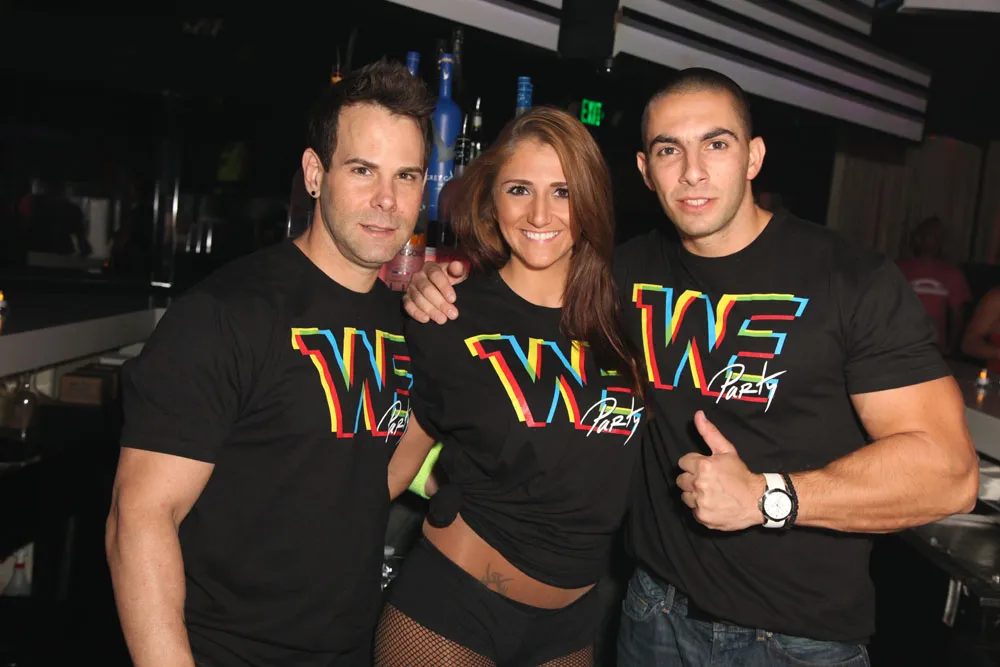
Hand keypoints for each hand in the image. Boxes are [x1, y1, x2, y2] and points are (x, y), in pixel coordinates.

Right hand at [402, 261, 467, 323]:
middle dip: (440, 303)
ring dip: (431, 310)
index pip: (435, 275)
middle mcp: (418, 276)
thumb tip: (457, 265)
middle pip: (427, 289)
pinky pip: (408, 306)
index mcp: (430, 267)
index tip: (453, 299)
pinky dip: (416, 313)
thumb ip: (458, 270)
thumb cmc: (449, 279)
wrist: (439, 286)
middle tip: (452, 314)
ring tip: (442, 319)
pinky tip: (426, 319)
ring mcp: (411, 287)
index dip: (444, 287)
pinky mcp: (406, 298)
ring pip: (418, 299)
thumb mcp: (456, 273)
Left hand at [676, 411, 765, 530]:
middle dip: (691, 479)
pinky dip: (700, 508)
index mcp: (703, 466)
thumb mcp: (727, 450)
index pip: (683, 462)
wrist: (757, 500)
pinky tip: (713, 504)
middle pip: (680, 480)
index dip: (694, 464)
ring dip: (694, 494)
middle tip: (707, 481)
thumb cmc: (741, 474)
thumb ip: (709, 433)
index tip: (705, 468)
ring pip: (685, 496)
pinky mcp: (702, 517)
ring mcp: (700, 502)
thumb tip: (698, 414)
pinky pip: (693, 511)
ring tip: (710, 492)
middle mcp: (699, 484)